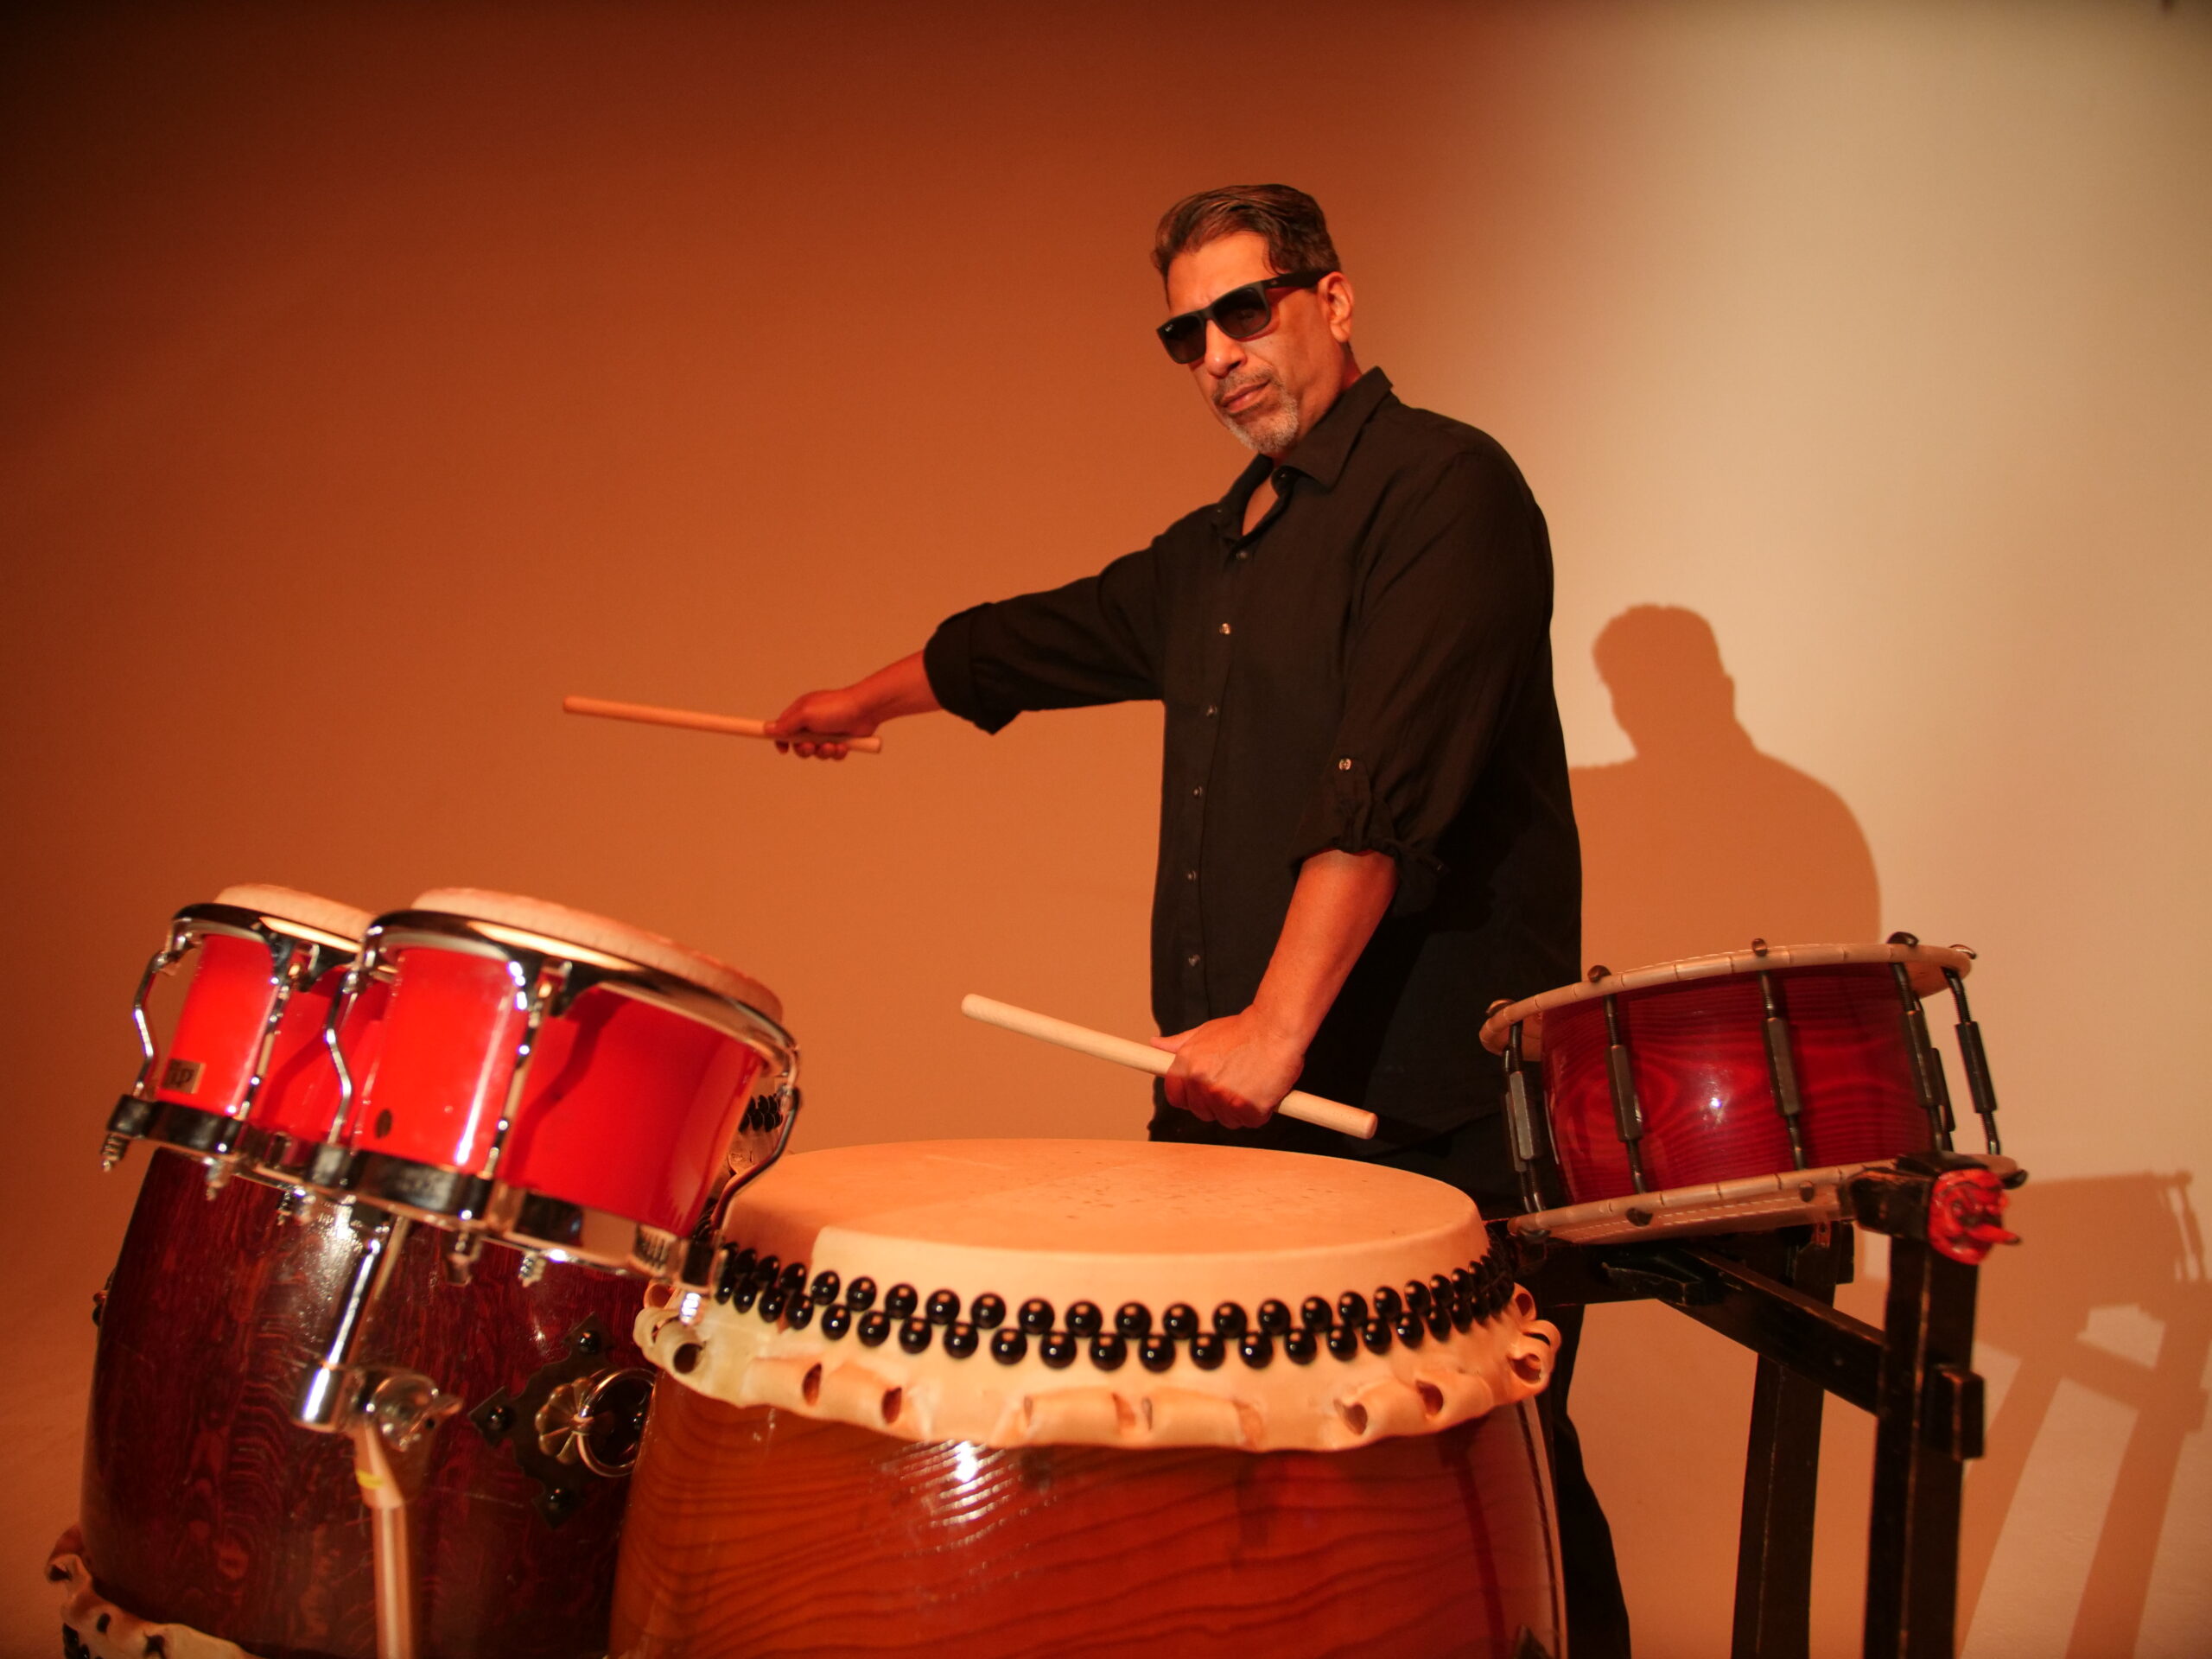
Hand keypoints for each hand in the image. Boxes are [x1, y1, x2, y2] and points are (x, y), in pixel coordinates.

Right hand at [765, 687, 877, 759]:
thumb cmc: (836, 707)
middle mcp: (812, 723)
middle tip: (811, 747)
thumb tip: (767, 729)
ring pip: (816, 752)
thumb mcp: (806, 714)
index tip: (783, 750)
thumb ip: (786, 724)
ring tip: (832, 745)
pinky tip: (843, 746)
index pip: (783, 728)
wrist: (866, 710)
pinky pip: (832, 754)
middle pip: (799, 745)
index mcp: (801, 713)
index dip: (781, 740)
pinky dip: (837, 753)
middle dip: (805, 750)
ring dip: (824, 752)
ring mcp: (827, 732)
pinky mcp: (840, 740)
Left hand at [1150, 1010, 1305, 1128]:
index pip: (1176, 1098)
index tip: (1201, 1092)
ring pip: (1228, 1119)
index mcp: (1187, 1066)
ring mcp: (1225, 1098)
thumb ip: (1179, 1044)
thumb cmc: (1244, 1030)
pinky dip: (1259, 1112)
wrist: (1276, 1027)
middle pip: (1203, 1112)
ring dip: (1239, 1108)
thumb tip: (1155, 1045)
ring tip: (1251, 1083)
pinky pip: (1250, 1121)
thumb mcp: (1205, 1032)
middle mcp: (1202, 1084)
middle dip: (1217, 1103)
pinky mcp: (1249, 1109)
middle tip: (1235, 1082)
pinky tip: (1264, 1091)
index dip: (1189, 1097)